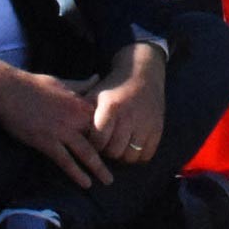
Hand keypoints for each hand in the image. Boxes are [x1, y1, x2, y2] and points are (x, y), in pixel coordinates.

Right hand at [0, 59, 112, 187]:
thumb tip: (97, 77)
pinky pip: (65, 161)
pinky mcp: (47, 141)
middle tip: (121, 166)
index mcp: (80, 102)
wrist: (8, 90)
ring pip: (86, 153)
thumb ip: (82, 84)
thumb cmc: (33, 84)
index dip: (111, 133)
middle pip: (99, 139)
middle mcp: (75, 117)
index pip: (103, 121)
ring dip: (98, 168)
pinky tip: (85, 183)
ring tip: (108, 180)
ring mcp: (61, 131)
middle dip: (110, 153)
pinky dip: (76, 173)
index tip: (117, 143)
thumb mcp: (62, 81)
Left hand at [85, 44, 168, 169]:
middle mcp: (129, 116)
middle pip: (114, 152)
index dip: (93, 145)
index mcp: (111, 107)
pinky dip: (138, 155)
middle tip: (104, 146)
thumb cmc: (112, 86)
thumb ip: (82, 113)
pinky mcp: (157, 128)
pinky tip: (131, 147)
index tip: (92, 140)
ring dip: (122, 156)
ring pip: (130, 156)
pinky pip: (146, 154)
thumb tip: (71, 135)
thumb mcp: (95, 94)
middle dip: (107, 152)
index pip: (98, 141)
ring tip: (117, 147)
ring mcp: (145, 123)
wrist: (142, 71)